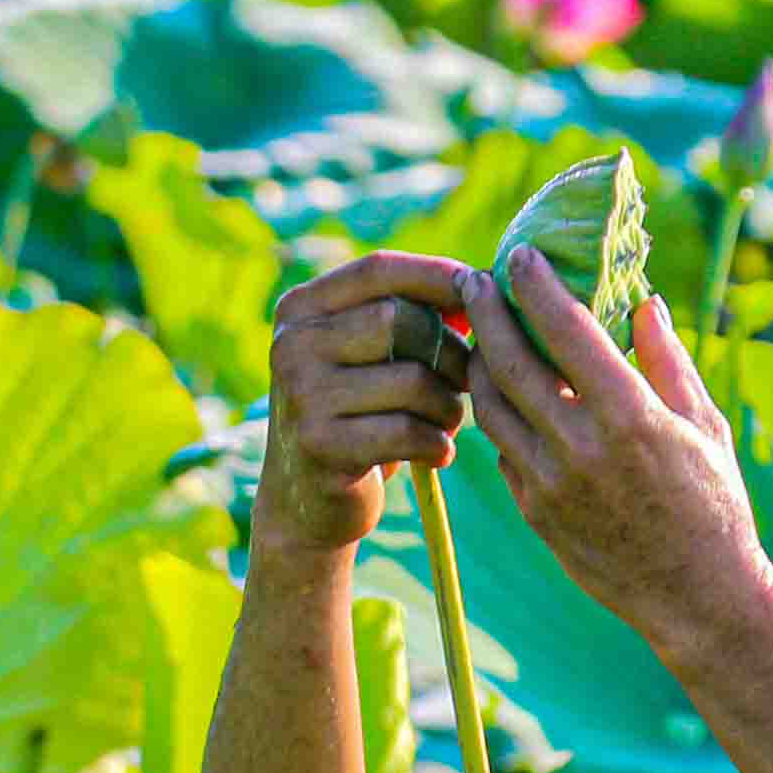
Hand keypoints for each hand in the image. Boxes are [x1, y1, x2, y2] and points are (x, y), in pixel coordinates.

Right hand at [257, 250, 479, 554]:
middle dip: (449, 353)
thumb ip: (411, 316)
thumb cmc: (359, 417)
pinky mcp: (320, 445)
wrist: (306, 502)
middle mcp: (291, 345)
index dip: (436, 275)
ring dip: (448, 405)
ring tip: (447, 422)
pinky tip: (437, 454)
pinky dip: (437, 444)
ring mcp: (301, 395)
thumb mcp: (372, 358)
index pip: (377, 270)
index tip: (480, 290)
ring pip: (412, 379)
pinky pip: (407, 430)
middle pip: (400, 321)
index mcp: (300, 310)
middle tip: (464, 382)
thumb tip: (481, 284)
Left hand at [464, 244, 768, 643]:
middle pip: (508, 361)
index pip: (564, 330)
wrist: (697, 597)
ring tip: (479, 334)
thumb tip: (644, 302)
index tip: (520, 255)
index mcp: (629, 416)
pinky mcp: (534, 512)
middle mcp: (580, 447)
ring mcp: (549, 484)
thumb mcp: (703, 425)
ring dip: (478, 361)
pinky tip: (502, 393)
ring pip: (489, 406)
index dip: (534, 285)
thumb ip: (668, 360)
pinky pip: (500, 450)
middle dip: (485, 312)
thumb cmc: (714, 505)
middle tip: (475, 280)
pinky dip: (495, 414)